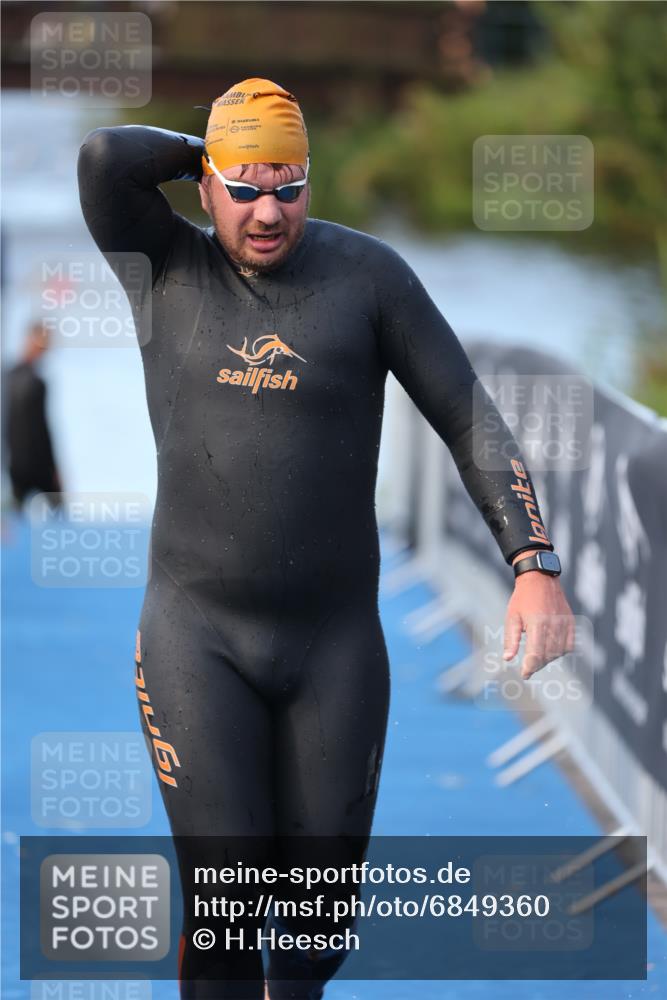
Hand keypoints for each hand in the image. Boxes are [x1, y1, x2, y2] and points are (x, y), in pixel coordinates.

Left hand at [503, 552, 574, 678]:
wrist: (540, 578)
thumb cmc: (522, 598)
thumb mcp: (512, 617)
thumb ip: (511, 639)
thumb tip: (508, 659)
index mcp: (537, 624)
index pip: (536, 654)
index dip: (529, 668)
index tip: (524, 674)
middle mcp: (553, 625)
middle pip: (548, 655)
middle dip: (537, 665)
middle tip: (528, 669)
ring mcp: (564, 624)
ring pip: (559, 652)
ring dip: (548, 659)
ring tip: (537, 659)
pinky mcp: (570, 622)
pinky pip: (569, 645)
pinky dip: (561, 651)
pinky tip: (551, 651)